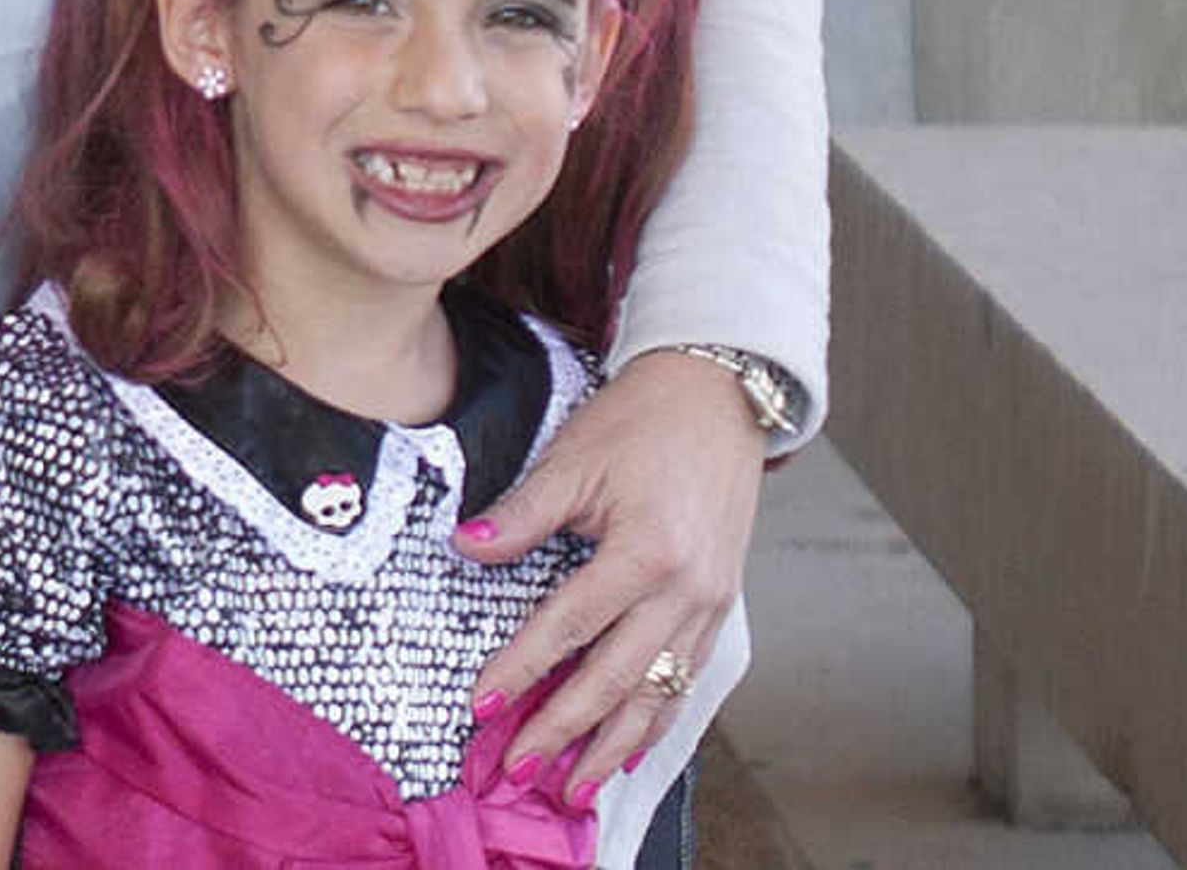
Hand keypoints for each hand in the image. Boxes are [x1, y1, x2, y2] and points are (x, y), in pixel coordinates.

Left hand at [452, 348, 764, 803]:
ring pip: (659, 694)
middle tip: (520, 770)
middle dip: (564, 732)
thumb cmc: (644, 420)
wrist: (717, 397)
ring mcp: (710, 604)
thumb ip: (521, 513)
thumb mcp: (574, 457)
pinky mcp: (721, 606)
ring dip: (614, 747)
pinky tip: (629, 747)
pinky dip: (656, 720)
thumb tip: (466, 547)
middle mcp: (685, 590)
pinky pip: (686, 678)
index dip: (522, 671)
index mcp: (645, 552)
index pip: (568, 627)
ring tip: (576, 788)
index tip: (483, 708)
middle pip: (617, 680)